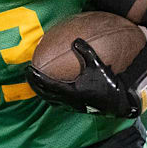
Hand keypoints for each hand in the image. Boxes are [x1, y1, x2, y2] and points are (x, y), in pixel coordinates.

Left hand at [25, 38, 140, 117]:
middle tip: (27, 73)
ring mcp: (71, 106)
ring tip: (35, 81)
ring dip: (41, 90)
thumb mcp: (98, 66)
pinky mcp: (75, 107)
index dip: (36, 77)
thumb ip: (86, 52)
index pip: (48, 84)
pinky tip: (51, 88)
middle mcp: (68, 101)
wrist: (119, 103)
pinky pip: (57, 102)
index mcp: (71, 92)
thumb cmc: (108, 84)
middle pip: (44, 94)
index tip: (28, 69)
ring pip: (50, 99)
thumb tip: (76, 40)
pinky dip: (50, 95)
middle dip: (34, 84)